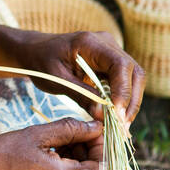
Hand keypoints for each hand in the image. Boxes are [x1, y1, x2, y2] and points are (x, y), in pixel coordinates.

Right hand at [0, 117, 105, 169]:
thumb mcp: (35, 135)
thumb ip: (69, 130)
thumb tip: (94, 126)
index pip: (104, 167)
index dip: (102, 146)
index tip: (92, 128)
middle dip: (87, 149)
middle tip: (72, 129)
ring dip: (73, 159)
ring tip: (53, 141)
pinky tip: (44, 156)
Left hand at [8, 28, 145, 125]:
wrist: (35, 50)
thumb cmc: (41, 62)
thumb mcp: (56, 80)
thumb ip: (80, 95)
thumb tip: (103, 116)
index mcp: (91, 42)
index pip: (120, 65)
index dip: (123, 90)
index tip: (117, 114)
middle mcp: (107, 44)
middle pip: (134, 72)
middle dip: (132, 100)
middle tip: (123, 126)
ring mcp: (111, 52)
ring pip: (133, 78)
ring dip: (130, 103)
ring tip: (121, 126)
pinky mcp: (110, 64)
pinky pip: (124, 82)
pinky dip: (123, 100)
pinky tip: (116, 118)